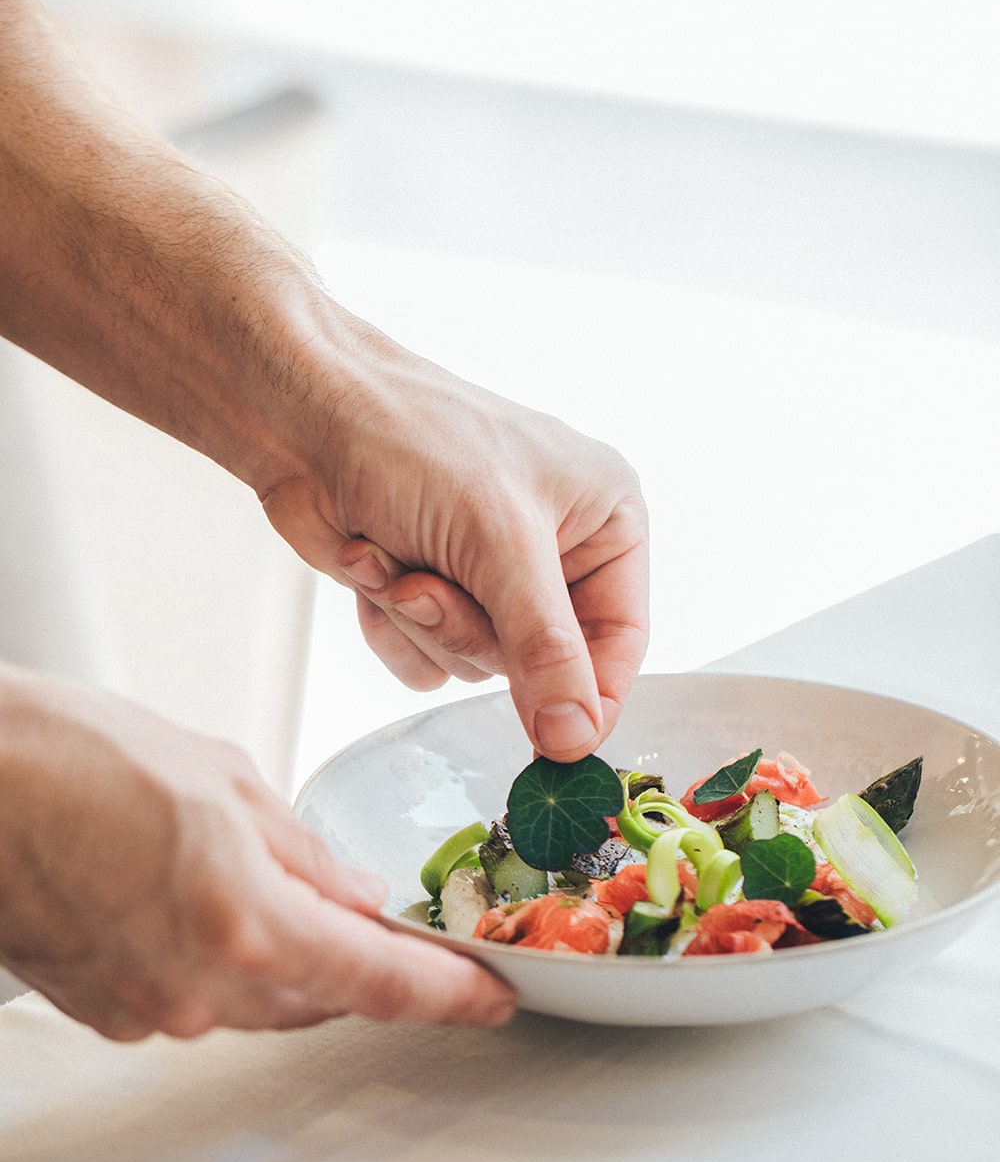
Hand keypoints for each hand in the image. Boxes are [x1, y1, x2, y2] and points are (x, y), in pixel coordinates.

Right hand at [0, 667, 514, 1039]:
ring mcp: (149, 1010)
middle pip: (322, 995)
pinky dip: (222, 959)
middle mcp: (201, 989)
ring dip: (289, 957)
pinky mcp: (107, 1012)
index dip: (448, 993)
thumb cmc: (75, 757)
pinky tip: (201, 898)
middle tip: (381, 916)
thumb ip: (303, 851)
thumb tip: (353, 892)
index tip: (491, 997)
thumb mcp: (225, 778)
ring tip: (268, 881)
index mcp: (248, 924)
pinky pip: (197, 998)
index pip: (380, 980)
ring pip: (260, 1000)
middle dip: (359, 958)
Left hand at [262, 321, 648, 761]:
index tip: (560, 747)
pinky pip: (425, 662)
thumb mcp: (500, 542)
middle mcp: (554, 551)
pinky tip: (372, 563)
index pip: (621, 640)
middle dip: (471, 628)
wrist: (305, 415)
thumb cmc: (415, 440)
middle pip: (539, 663)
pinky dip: (391, 625)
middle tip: (429, 585)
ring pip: (474, 665)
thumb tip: (575, 738)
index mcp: (604, 519)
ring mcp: (489, 575)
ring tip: (395, 558)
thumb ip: (544, 648)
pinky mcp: (431, 592)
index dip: (590, 696)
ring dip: (423, 621)